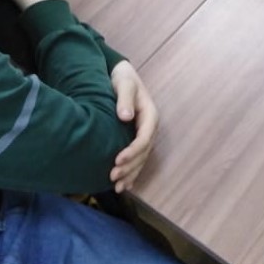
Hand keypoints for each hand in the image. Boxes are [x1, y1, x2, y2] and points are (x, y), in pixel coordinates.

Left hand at [109, 61, 158, 192]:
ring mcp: (143, 135)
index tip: (117, 161)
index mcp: (150, 116)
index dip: (132, 152)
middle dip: (129, 167)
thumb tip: (126, 116)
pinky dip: (132, 172)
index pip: (143, 139)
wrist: (122, 76)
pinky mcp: (135, 138)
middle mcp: (149, 128)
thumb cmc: (123, 79)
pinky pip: (137, 159)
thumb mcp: (125, 84)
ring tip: (117, 187)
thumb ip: (125, 98)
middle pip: (143, 153)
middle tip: (112, 176)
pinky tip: (125, 185)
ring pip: (140, 159)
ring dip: (130, 174)